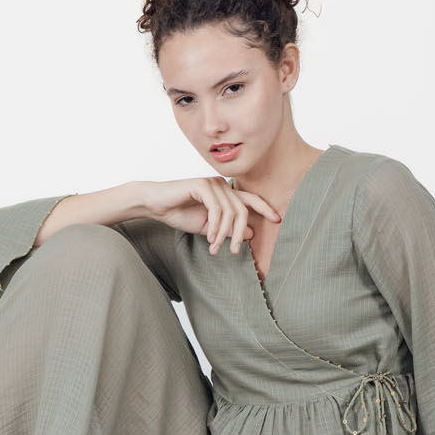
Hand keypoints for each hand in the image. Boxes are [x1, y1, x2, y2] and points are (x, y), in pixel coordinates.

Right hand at [134, 177, 283, 256]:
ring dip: (223, 233)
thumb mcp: (208, 227)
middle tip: (235, 252)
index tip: (278, 219)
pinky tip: (209, 238)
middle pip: (242, 209)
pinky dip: (215, 226)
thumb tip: (252, 234)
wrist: (156, 204)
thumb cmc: (180, 213)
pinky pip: (217, 209)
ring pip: (230, 211)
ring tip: (215, 247)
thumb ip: (228, 229)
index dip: (265, 208)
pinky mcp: (202, 185)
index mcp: (225, 193)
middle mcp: (221, 185)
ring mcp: (212, 183)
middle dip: (240, 233)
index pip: (249, 200)